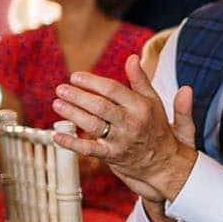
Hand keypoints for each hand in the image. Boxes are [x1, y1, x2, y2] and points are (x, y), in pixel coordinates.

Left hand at [52, 57, 196, 205]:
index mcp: (141, 106)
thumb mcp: (155, 101)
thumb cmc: (156, 127)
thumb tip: (132, 58)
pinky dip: (72, 143)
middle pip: (100, 106)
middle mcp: (131, 123)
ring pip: (93, 125)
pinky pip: (89, 149)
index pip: (112, 89)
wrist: (165, 164)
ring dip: (72, 114)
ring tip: (57, 104)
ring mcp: (121, 140)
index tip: (75, 76)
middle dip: (78, 96)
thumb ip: (142, 80)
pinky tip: (57, 136)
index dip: (91, 82)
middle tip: (61, 89)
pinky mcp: (112, 156)